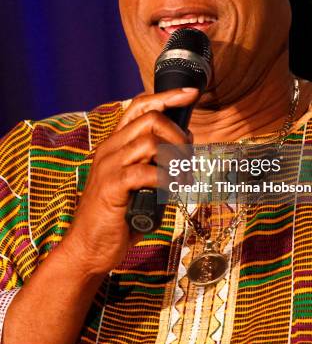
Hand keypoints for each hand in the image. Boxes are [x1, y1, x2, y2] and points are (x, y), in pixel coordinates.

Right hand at [60, 87, 197, 275]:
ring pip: (149, 141)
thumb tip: (186, 144)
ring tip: (184, 177)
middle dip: (178, 133)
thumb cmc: (119, 217)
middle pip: (151, 118)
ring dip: (176, 157)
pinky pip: (144, 171)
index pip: (140, 105)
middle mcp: (110, 149)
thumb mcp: (140, 182)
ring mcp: (108, 166)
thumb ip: (157, 161)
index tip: (191, 94)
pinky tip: (172, 190)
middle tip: (188, 157)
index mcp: (116, 144)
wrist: (88, 249)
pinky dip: (165, 178)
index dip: (167, 96)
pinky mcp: (111, 187)